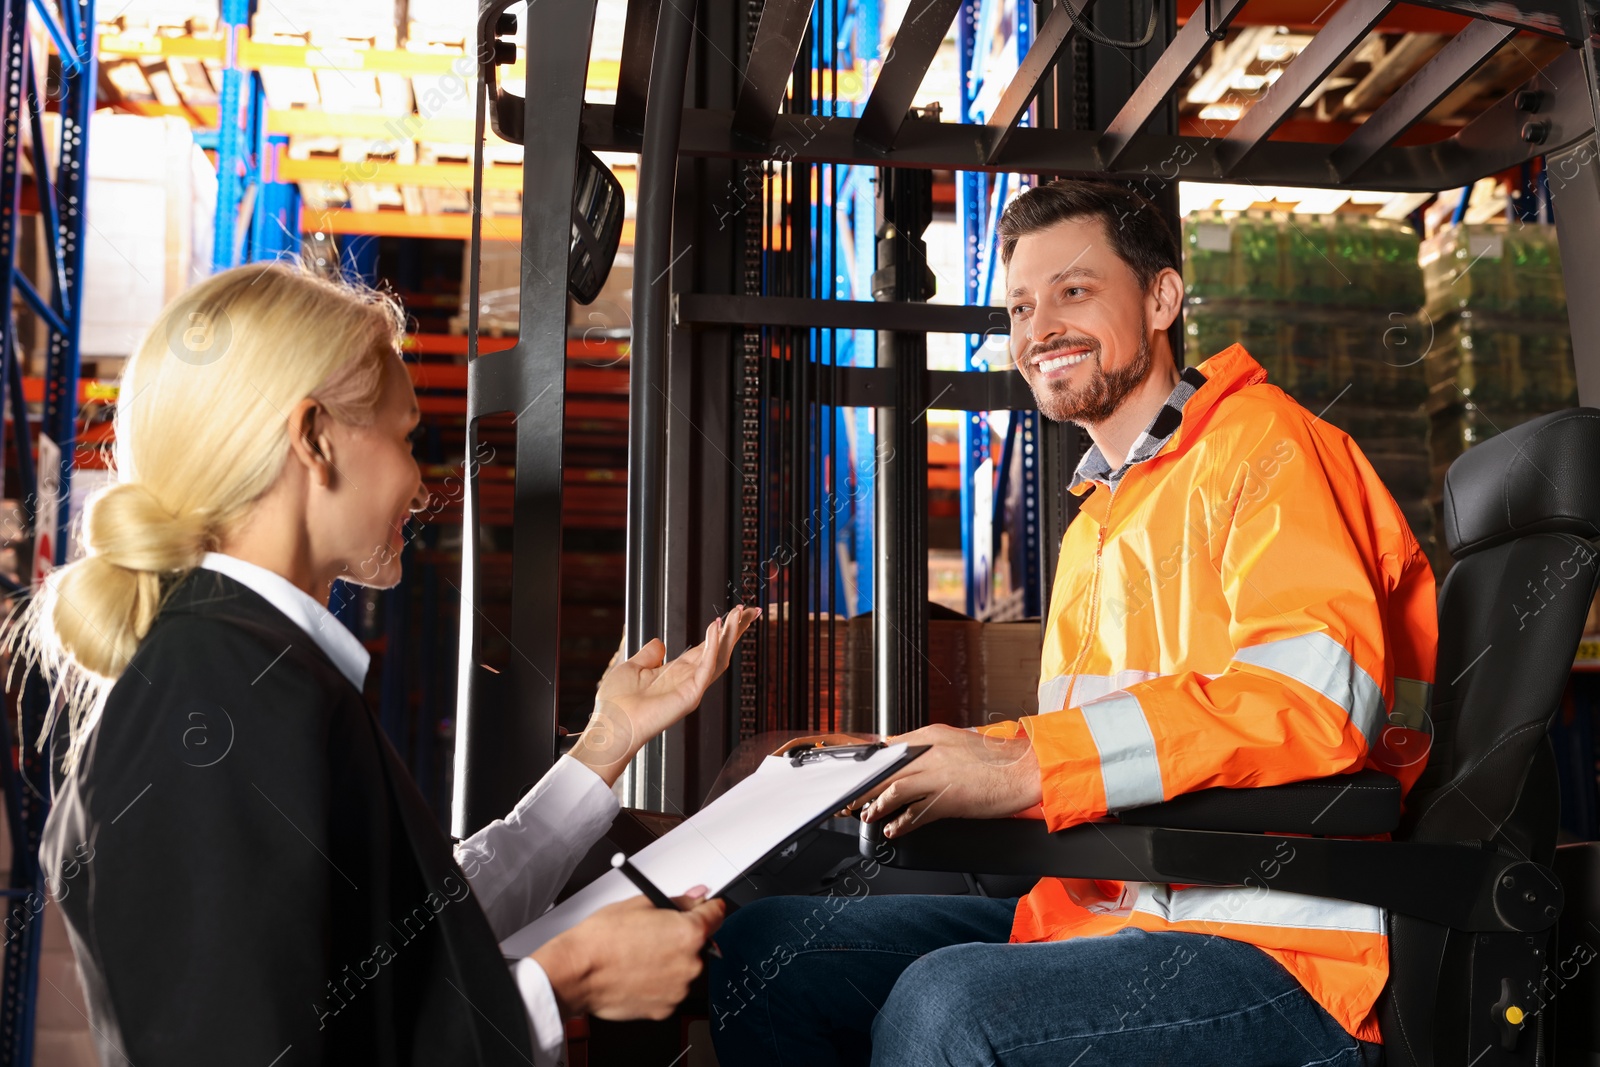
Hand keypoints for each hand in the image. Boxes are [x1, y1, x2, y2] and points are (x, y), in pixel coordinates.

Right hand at [531, 890, 725, 1020]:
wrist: (577, 972)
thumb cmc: (602, 939)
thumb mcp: (641, 903)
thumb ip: (679, 901)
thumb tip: (698, 897)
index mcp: (689, 932)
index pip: (717, 914)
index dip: (708, 908)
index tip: (706, 909)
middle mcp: (690, 963)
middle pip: (700, 944)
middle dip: (683, 937)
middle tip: (655, 934)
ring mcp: (679, 989)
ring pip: (684, 969)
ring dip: (671, 962)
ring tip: (641, 955)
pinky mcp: (665, 1009)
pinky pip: (670, 990)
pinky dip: (660, 983)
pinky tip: (638, 972)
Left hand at [571, 606, 758, 785]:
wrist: (611, 726)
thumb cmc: (617, 703)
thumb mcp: (632, 667)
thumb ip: (649, 655)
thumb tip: (659, 643)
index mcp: (676, 672)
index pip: (705, 648)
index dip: (720, 631)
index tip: (733, 614)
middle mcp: (688, 679)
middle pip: (719, 650)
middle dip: (734, 630)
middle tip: (749, 611)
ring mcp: (691, 687)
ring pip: (718, 657)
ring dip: (729, 634)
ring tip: (737, 614)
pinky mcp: (690, 694)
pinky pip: (707, 667)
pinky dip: (713, 646)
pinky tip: (716, 628)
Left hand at [855, 724, 1041, 837]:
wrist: (1025, 770)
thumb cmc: (996, 760)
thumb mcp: (957, 743)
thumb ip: (930, 747)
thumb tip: (905, 758)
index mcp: (931, 736)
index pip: (889, 749)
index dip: (868, 766)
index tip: (856, 777)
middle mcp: (931, 752)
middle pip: (885, 770)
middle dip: (863, 787)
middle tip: (850, 800)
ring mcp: (938, 775)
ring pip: (894, 789)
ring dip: (876, 806)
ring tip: (867, 816)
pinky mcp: (948, 799)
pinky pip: (916, 813)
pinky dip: (901, 823)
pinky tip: (894, 830)